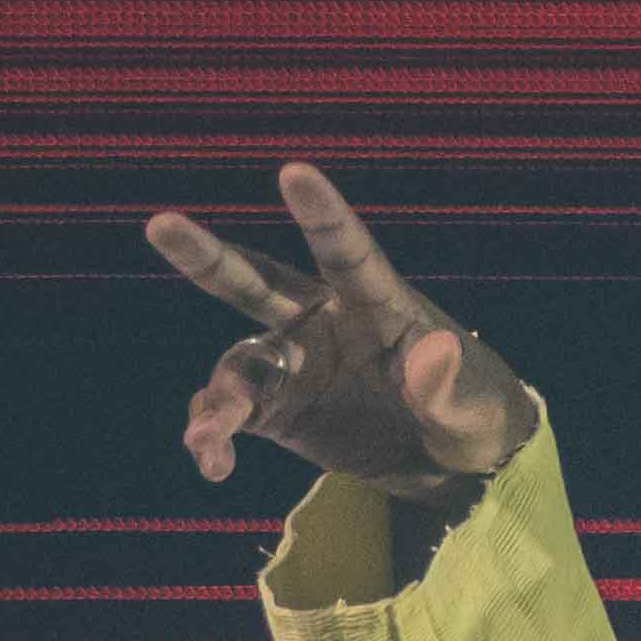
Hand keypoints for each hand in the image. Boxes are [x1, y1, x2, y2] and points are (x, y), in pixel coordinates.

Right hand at [147, 162, 523, 507]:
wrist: (459, 467)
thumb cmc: (478, 417)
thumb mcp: (478, 410)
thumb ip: (452, 386)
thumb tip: (436, 351)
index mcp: (378, 305)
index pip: (349, 254)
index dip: (323, 215)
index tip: (296, 173)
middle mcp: (322, 322)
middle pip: (256, 281)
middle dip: (207, 255)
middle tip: (161, 225)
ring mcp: (294, 364)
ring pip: (236, 361)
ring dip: (217, 396)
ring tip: (208, 435)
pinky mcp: (279, 408)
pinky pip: (231, 412)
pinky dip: (215, 433)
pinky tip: (213, 461)